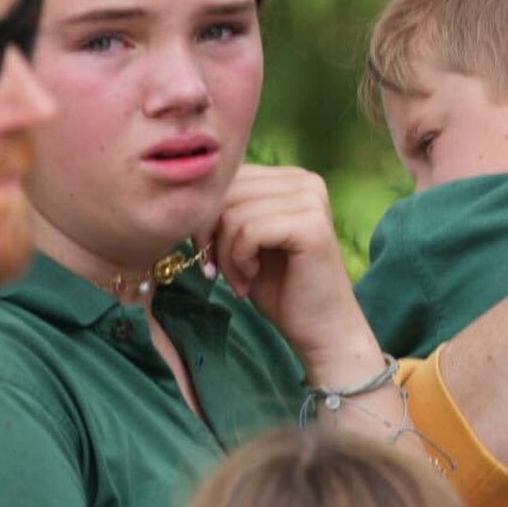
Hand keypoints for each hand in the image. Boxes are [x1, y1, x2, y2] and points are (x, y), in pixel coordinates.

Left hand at [206, 164, 382, 384]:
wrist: (320, 328)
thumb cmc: (279, 287)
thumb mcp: (244, 240)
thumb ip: (226, 210)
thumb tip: (187, 195)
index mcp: (291, 178)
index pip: (227, 178)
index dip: (205, 217)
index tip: (209, 256)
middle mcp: (305, 181)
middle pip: (227, 192)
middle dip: (210, 236)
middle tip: (218, 272)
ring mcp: (311, 200)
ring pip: (233, 213)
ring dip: (225, 254)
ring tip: (239, 280)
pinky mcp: (311, 225)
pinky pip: (248, 231)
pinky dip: (238, 260)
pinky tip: (251, 278)